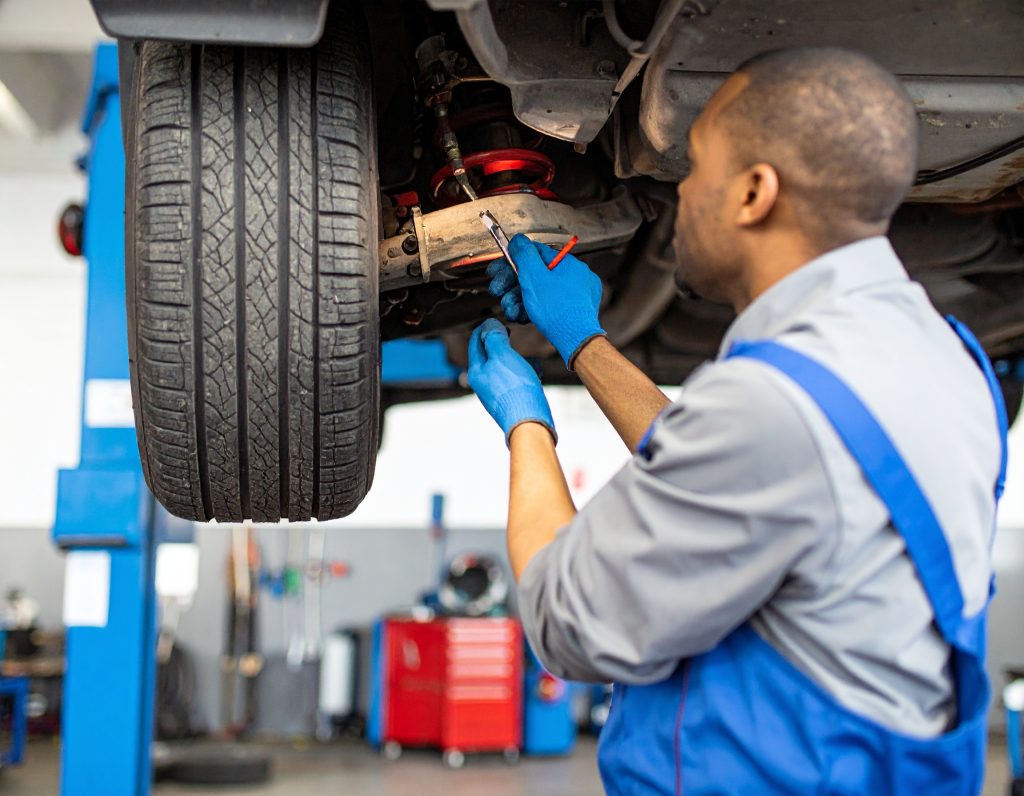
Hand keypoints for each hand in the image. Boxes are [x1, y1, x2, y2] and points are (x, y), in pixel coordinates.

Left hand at [468, 319, 555, 445]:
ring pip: (506, 366)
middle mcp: (483, 382)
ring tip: (530, 357)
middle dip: (503, 343)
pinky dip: (525, 371)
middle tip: (512, 333)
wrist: (529, 421)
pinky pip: (516, 378)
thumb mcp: (502, 355)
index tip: (496, 319)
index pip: (475, 342)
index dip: (485, 328)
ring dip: (518, 357)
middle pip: (490, 354)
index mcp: (476, 371)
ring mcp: (497, 392)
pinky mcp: (511, 399)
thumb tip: (489, 326)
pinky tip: (536, 371)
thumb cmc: (515, 389)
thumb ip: (494, 338)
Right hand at [486, 234, 604, 367]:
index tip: (499, 268)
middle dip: (513, 284)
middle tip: (498, 291)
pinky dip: (534, 309)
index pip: (535, 253)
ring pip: (541, 291)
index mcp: (567, 263)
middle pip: (536, 274)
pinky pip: (551, 304)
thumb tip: (518, 239)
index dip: (513, 260)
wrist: (575, 339)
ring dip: (520, 299)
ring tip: (510, 308)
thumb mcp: (533, 276)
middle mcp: (575, 275)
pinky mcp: (576, 310)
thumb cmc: (557, 310)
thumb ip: (524, 254)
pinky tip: (522, 315)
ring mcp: (577, 294)